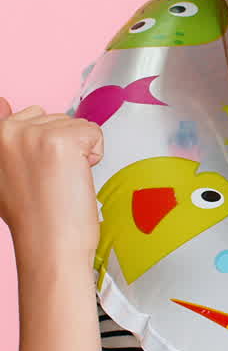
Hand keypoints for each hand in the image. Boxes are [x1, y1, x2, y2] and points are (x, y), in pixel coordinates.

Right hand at [0, 98, 103, 267]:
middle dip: (62, 147)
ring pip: (75, 124)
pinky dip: (95, 156)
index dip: (42, 143)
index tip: (40, 171)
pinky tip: (76, 179)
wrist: (49, 248)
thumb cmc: (34, 218)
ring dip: (78, 153)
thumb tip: (2, 102)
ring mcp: (33, 134)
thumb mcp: (4, 173)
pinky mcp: (61, 141)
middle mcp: (6, 130)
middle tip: (51, 182)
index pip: (26, 113)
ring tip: (61, 183)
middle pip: (54, 117)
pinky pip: (94, 133)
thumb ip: (7, 143)